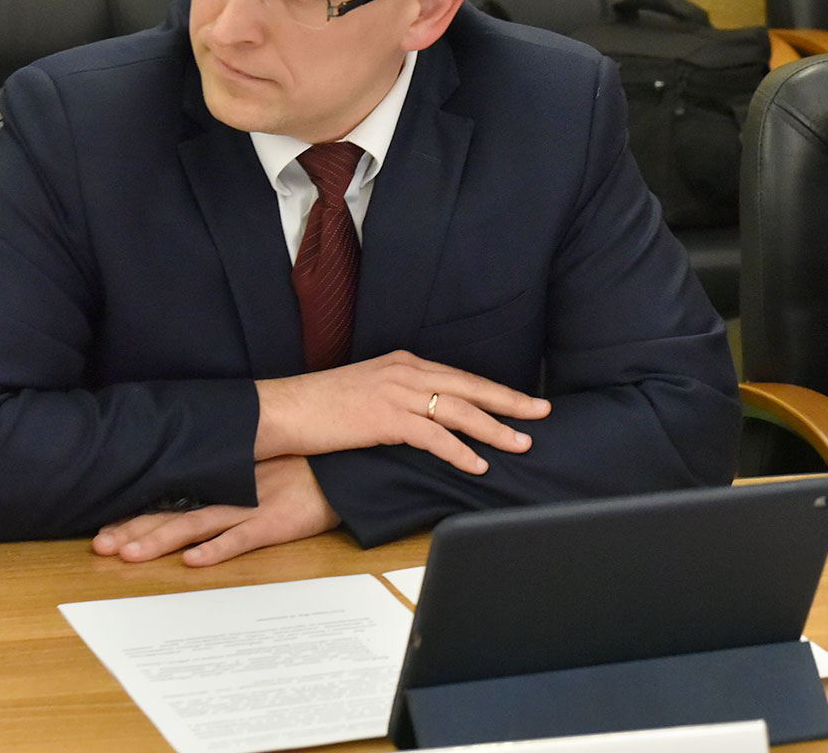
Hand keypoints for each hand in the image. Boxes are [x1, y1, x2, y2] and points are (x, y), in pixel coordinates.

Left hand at [91, 456, 340, 565]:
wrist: (346, 467)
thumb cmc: (305, 468)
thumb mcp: (262, 469)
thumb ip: (231, 481)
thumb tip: (194, 496)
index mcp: (225, 483)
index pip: (172, 500)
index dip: (137, 516)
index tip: (104, 530)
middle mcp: (231, 493)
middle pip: (175, 514)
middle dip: (135, 530)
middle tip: (100, 546)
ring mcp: (253, 507)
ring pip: (198, 525)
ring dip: (161, 540)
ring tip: (129, 554)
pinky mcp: (277, 522)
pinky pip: (243, 538)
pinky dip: (218, 549)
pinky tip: (193, 560)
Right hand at [254, 351, 551, 472]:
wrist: (284, 409)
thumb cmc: (322, 406)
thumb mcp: (370, 390)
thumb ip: (401, 397)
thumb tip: (429, 417)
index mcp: (405, 363)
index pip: (461, 377)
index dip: (495, 391)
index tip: (523, 400)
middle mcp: (406, 372)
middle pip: (471, 388)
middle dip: (511, 402)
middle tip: (543, 413)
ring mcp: (397, 394)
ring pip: (459, 412)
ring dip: (494, 430)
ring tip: (521, 443)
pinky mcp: (385, 419)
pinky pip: (433, 437)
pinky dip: (459, 451)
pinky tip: (477, 464)